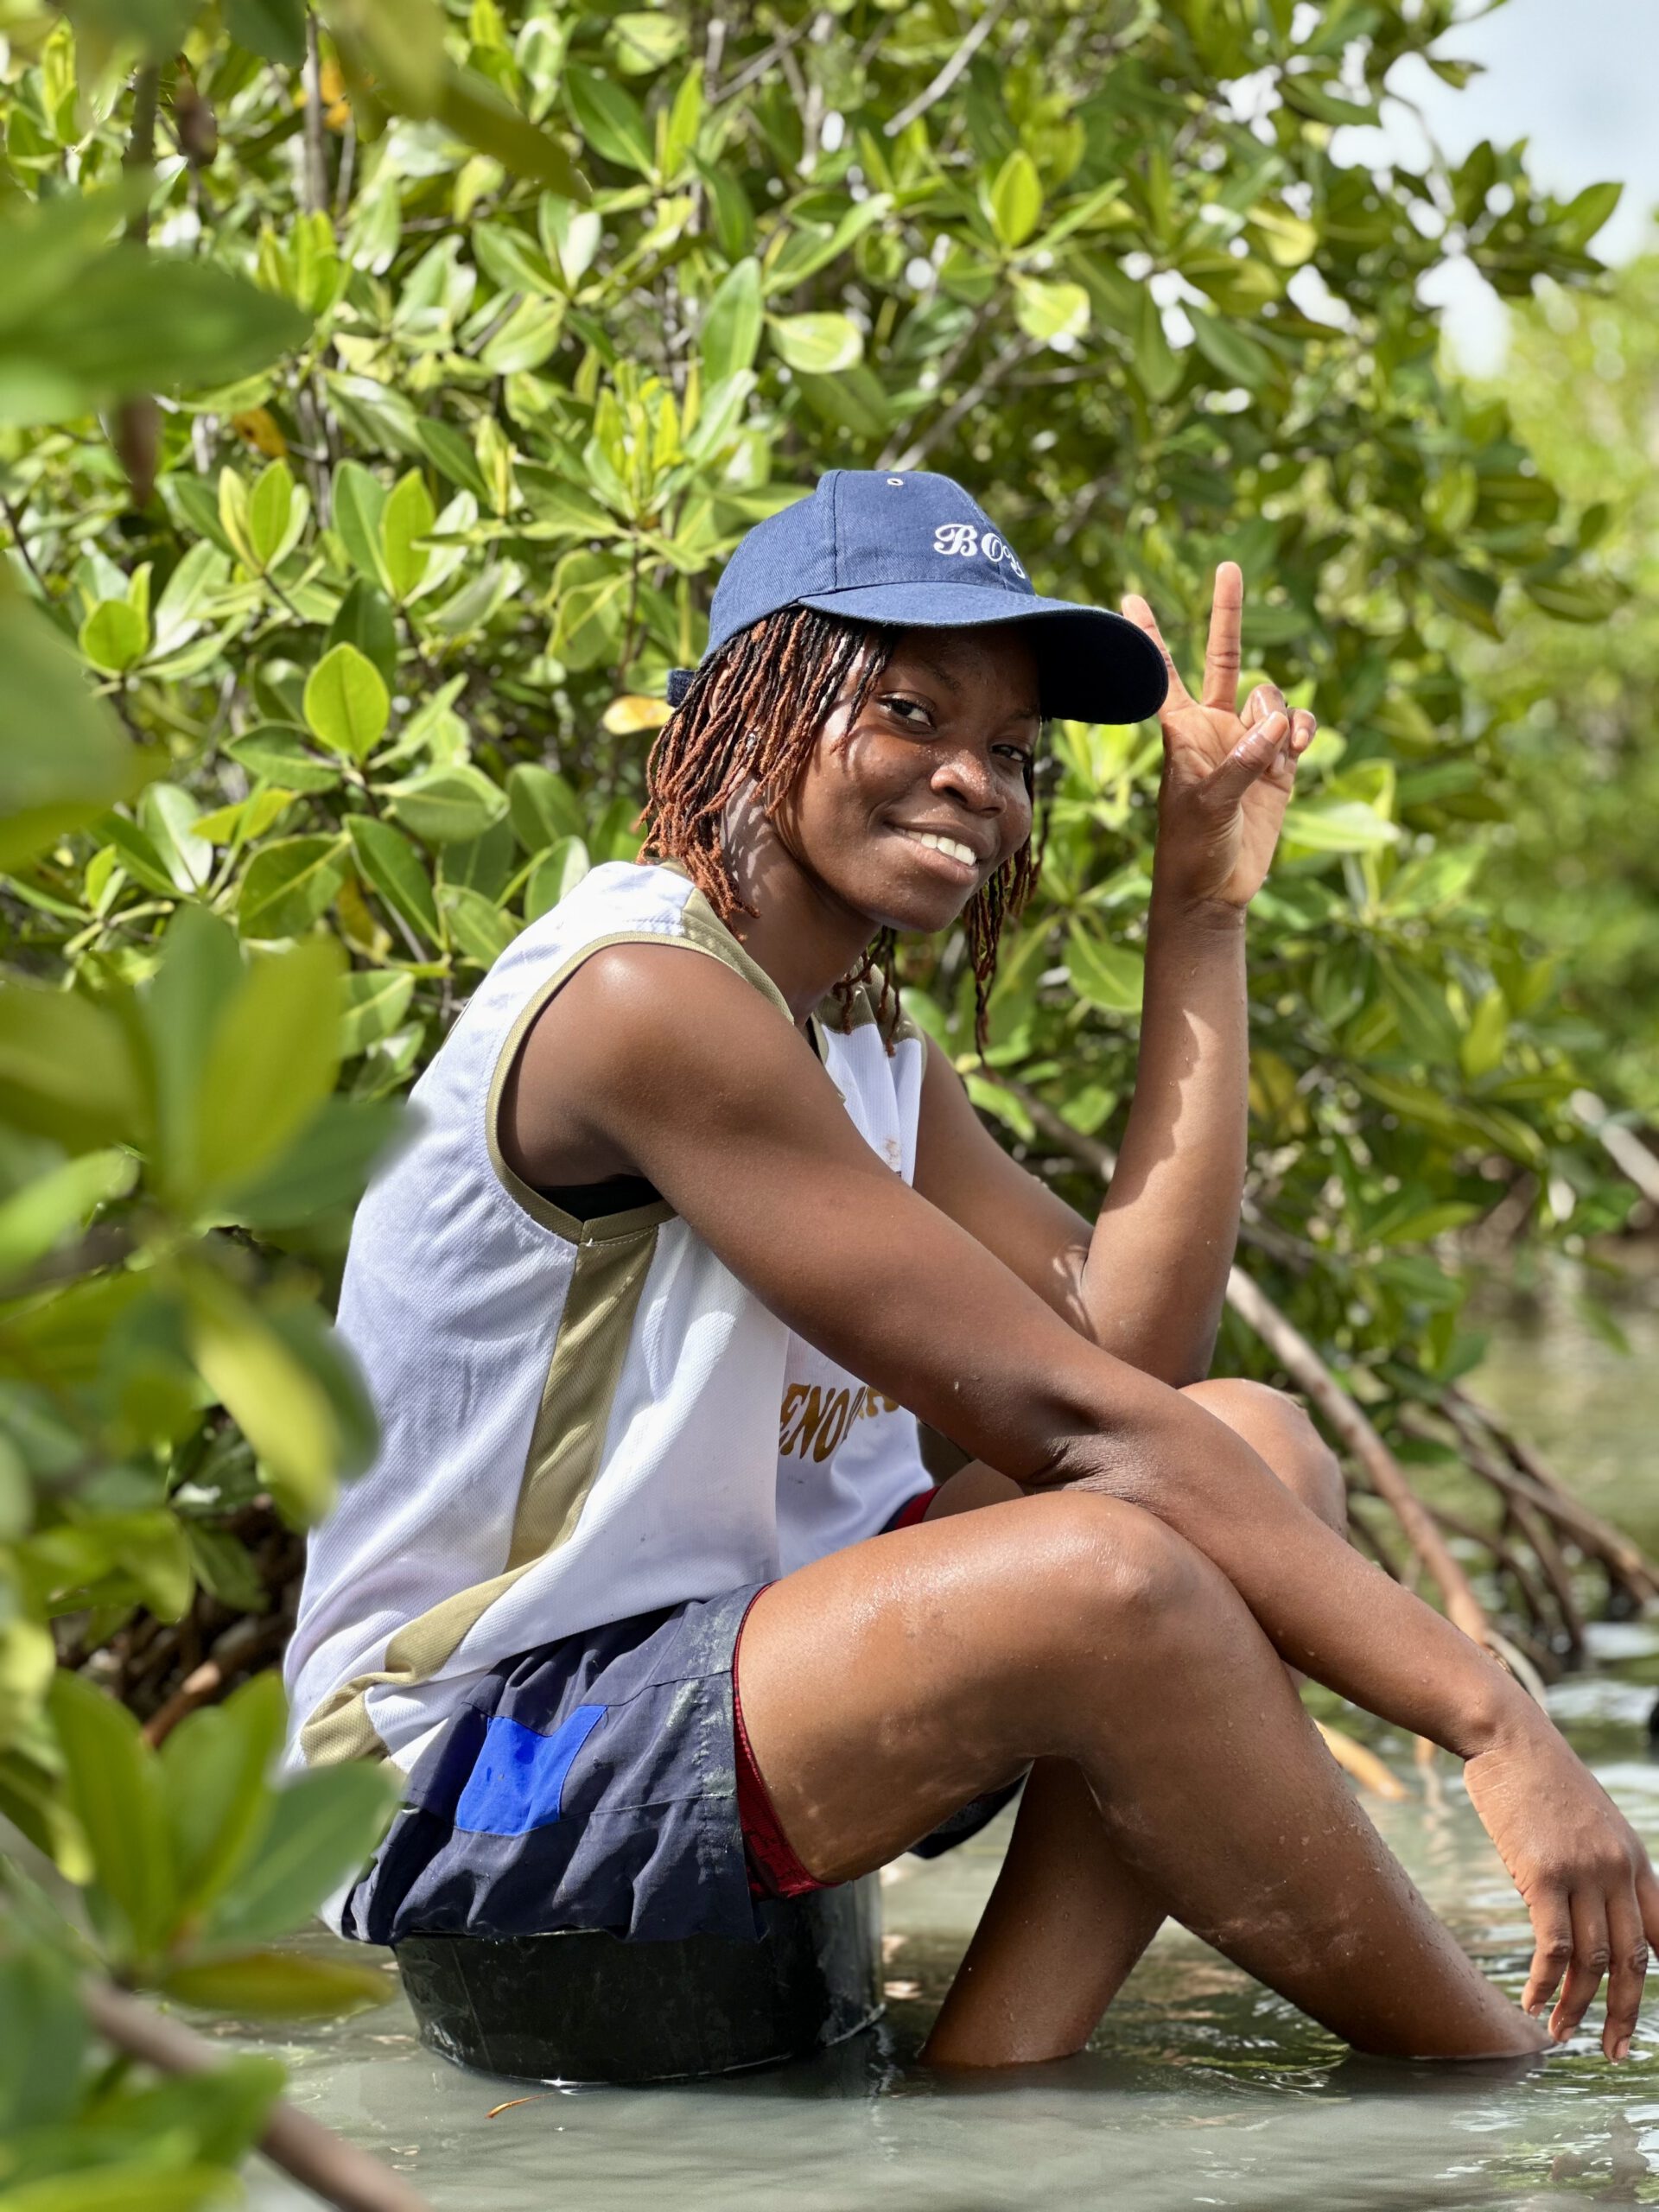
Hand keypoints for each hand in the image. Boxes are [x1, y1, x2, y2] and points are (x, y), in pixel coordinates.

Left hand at [1123, 563, 1315, 909]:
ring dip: (1279, 715)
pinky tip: (1297, 747)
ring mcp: (1248, 744)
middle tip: (1226, 566)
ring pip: (1272, 698)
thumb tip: (1277, 725)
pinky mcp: (1277, 765)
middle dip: (1226, 613)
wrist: (1215, 889)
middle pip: (1224, 657)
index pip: (1163, 673)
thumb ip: (1242, 762)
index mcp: (1182, 731)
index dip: (1149, 636)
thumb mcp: (1208, 805)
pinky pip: (1297, 725)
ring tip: (1275, 751)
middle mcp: (1214, 727)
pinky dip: (1301, 729)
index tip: (1128, 597)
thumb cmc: (1192, 848)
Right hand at [1463, 1715, 1658, 2058]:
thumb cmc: (1538, 1775)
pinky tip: (1534, 2001)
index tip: (1647, 2015)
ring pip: (1592, 1961)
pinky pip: (1555, 1946)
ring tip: (1559, 2033)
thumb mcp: (1587, 1819)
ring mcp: (1583, 1872)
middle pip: (1632, 1961)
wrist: (1508, 1736)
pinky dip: (1546, 1981)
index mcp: (1634, 1859)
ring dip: (1576, 2005)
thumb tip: (1588, 1916)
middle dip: (1625, 2014)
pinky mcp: (1543, 1873)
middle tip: (1615, 2051)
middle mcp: (1618, 1870)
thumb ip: (1598, 1866)